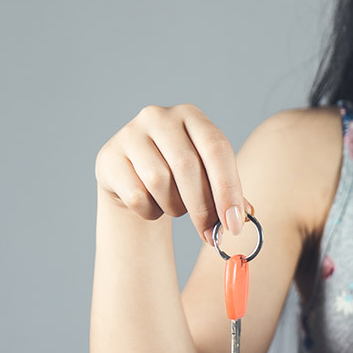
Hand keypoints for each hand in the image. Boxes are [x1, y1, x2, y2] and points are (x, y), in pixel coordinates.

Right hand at [95, 103, 251, 243]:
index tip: (234, 224)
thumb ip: (229, 195)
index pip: (216, 149)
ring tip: (176, 208)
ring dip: (175, 207)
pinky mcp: (109, 157)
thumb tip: (243, 216)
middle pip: (187, 166)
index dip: (228, 189)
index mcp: (192, 117)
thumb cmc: (181, 179)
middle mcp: (159, 117)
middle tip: (211, 235)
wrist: (134, 179)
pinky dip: (151, 211)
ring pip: (160, 182)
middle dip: (204, 208)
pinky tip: (152, 205)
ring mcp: (130, 134)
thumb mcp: (209, 179)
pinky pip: (137, 196)